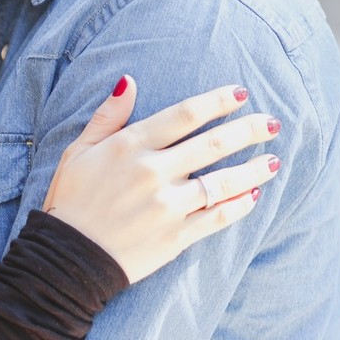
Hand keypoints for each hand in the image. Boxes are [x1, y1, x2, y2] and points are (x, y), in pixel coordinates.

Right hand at [42, 78, 280, 283]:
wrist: (65, 258)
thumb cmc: (70, 200)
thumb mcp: (78, 151)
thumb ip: (107, 116)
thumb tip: (129, 81)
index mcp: (130, 146)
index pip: (185, 115)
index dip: (217, 102)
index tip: (241, 94)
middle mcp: (153, 172)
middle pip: (214, 144)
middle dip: (248, 130)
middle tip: (271, 123)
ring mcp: (167, 206)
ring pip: (223, 182)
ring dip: (253, 169)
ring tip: (274, 160)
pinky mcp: (175, 237)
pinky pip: (216, 218)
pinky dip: (239, 206)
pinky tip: (253, 196)